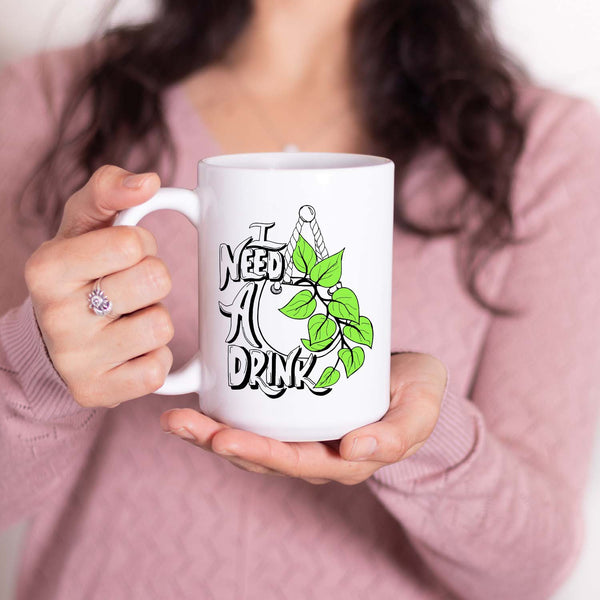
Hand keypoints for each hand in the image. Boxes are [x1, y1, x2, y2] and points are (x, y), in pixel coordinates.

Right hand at [25, 165, 174, 407]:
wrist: (54, 338)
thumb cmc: (79, 271)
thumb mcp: (83, 223)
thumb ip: (110, 190)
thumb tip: (149, 182)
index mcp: (47, 268)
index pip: (130, 242)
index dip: (140, 244)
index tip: (122, 254)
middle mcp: (56, 316)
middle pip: (154, 280)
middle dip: (152, 278)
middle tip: (129, 287)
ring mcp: (77, 360)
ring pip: (161, 326)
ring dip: (155, 318)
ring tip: (129, 318)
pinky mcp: (99, 392)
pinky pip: (157, 370)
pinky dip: (154, 357)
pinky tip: (131, 350)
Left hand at [160, 352, 446, 484]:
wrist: (411, 379)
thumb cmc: (417, 392)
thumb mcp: (422, 407)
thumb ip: (400, 432)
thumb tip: (356, 447)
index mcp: (346, 460)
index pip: (296, 464)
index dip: (259, 453)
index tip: (224, 437)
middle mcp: (317, 454)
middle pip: (261, 456)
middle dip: (219, 443)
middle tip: (183, 424)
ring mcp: (302, 436)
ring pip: (251, 442)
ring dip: (210, 433)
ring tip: (175, 418)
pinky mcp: (293, 415)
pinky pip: (255, 422)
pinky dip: (224, 415)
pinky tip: (198, 400)